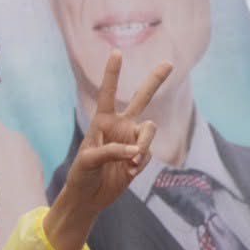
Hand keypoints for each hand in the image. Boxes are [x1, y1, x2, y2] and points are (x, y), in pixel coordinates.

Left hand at [46, 51, 169, 249]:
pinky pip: (148, 153)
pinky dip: (140, 163)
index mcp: (101, 122)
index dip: (112, 74)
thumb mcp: (88, 161)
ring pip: (149, 130)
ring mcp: (132, 140)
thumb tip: (136, 151)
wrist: (88, 197)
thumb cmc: (81, 175)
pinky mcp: (140, 156)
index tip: (116, 52)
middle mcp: (119, 127)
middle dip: (155, 81)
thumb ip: (111, 151)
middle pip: (141, 99)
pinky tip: (128, 172)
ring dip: (143, 145)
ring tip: (130, 162)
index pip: (107, 94)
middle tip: (168, 63)